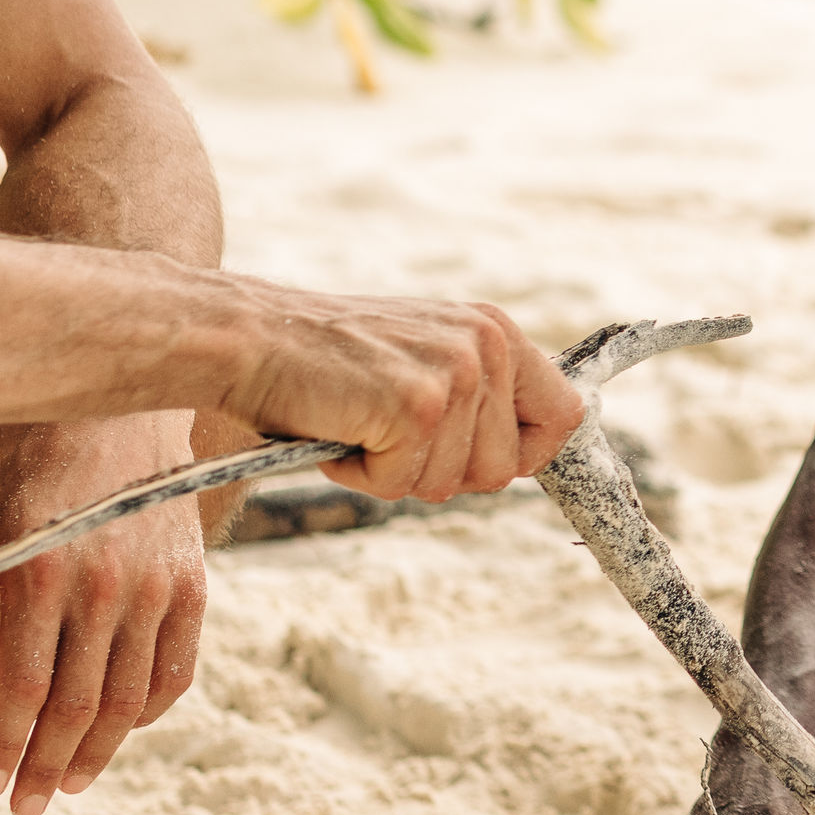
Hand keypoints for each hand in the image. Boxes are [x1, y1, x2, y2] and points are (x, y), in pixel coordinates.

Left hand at [0, 414, 207, 814]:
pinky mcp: (193, 586)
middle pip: (77, 708)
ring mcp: (156, 589)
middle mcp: (104, 587)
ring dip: (97, 754)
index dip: (1, 745)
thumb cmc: (40, 475)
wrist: (123, 417)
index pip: (22, 688)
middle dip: (45, 766)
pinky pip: (175, 671)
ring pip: (128, 701)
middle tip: (24, 808)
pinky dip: (148, 712)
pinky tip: (121, 731)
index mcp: (41, 574)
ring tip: (68, 784)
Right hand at [229, 291, 583, 499]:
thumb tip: (525, 456)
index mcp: (495, 330)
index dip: (528, 454)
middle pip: (506, 469)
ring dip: (395, 473)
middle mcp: (488, 345)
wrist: (248, 338)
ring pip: (452, 484)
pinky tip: (338, 429)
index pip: (565, 415)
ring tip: (358, 422)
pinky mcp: (416, 407)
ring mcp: (456, 375)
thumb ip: (477, 394)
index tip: (478, 459)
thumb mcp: (422, 359)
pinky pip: (402, 485)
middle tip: (388, 435)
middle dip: (443, 472)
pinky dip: (360, 475)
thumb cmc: (327, 361)